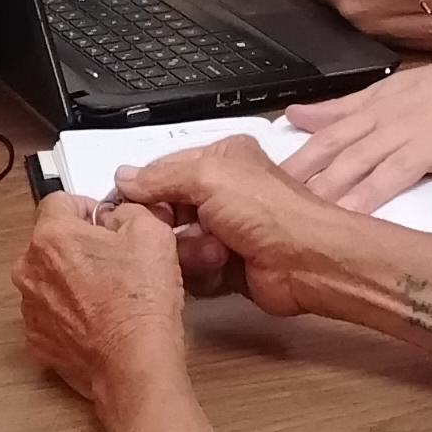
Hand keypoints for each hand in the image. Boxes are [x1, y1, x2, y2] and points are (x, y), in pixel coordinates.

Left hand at [14, 194, 193, 405]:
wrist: (135, 364)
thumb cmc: (140, 306)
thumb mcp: (152, 233)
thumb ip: (127, 210)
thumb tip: (117, 214)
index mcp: (51, 237)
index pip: (58, 202)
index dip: (87, 208)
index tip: (104, 222)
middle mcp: (30, 271)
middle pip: (51, 242)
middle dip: (79, 246)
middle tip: (114, 261)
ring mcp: (31, 308)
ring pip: (50, 279)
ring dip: (73, 281)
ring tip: (109, 294)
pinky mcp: (38, 340)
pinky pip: (51, 313)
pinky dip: (70, 313)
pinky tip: (98, 320)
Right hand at [109, 136, 345, 313]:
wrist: (307, 263)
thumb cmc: (270, 212)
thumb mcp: (208, 177)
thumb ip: (161, 176)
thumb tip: (123, 177)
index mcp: (221, 159)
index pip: (163, 170)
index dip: (144, 190)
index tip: (125, 206)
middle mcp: (222, 192)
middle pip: (166, 210)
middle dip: (169, 224)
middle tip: (176, 230)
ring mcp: (224, 230)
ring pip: (175, 244)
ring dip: (188, 250)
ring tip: (214, 251)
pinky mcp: (226, 265)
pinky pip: (190, 271)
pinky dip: (200, 272)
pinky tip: (220, 268)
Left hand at [278, 49, 431, 220]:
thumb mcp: (389, 91)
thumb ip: (340, 109)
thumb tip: (294, 115)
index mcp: (377, 113)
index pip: (328, 141)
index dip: (298, 165)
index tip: (266, 189)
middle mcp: (400, 127)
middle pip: (354, 159)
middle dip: (321, 187)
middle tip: (290, 216)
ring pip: (398, 168)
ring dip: (373, 194)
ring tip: (349, 221)